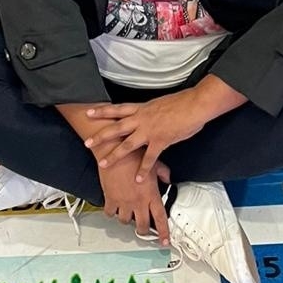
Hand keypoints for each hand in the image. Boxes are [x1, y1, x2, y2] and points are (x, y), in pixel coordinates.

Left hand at [85, 90, 207, 178]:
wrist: (194, 104)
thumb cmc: (181, 103)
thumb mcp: (159, 104)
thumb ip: (149, 112)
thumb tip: (145, 114)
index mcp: (141, 109)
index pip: (118, 109)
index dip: (102, 111)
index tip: (89, 112)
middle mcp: (142, 119)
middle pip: (116, 128)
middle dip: (101, 136)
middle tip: (87, 143)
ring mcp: (150, 131)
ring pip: (127, 145)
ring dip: (114, 155)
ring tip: (103, 164)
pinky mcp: (161, 141)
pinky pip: (149, 158)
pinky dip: (143, 169)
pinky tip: (137, 179)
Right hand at [100, 154, 169, 244]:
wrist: (115, 151)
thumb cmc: (134, 155)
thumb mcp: (155, 163)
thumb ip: (163, 174)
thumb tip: (168, 178)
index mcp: (151, 194)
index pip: (160, 218)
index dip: (163, 232)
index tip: (164, 241)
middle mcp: (138, 201)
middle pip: (143, 226)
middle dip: (144, 231)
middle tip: (144, 229)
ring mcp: (124, 202)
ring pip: (126, 222)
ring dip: (128, 220)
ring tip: (128, 214)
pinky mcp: (111, 199)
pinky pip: (110, 214)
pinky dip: (112, 213)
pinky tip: (114, 208)